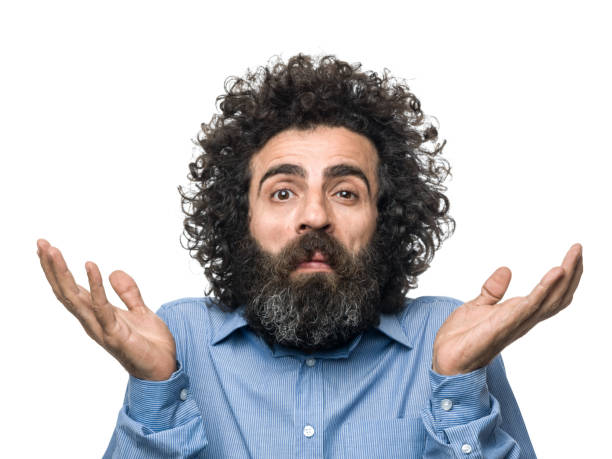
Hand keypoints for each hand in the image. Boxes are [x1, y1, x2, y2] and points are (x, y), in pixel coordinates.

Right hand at [37, 239, 176, 380]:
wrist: (165, 369)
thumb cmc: (151, 345)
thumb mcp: (141, 312)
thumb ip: (128, 293)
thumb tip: (114, 272)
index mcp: (98, 315)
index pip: (72, 290)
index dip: (58, 270)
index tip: (47, 248)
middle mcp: (93, 322)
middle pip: (66, 291)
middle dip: (52, 268)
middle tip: (40, 243)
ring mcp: (101, 328)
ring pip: (75, 298)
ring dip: (62, 274)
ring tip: (52, 251)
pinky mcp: (115, 334)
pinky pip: (102, 307)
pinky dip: (95, 286)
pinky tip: (91, 266)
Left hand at [432, 243, 582, 375]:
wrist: (446, 359)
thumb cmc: (461, 339)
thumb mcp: (477, 306)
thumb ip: (493, 290)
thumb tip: (506, 269)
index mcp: (519, 314)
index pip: (550, 295)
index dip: (564, 277)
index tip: (572, 254)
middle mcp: (523, 319)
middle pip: (557, 296)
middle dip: (572, 273)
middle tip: (579, 249)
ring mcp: (517, 322)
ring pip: (551, 300)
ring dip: (566, 277)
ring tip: (574, 255)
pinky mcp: (505, 324)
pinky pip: (531, 305)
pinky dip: (545, 288)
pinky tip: (556, 272)